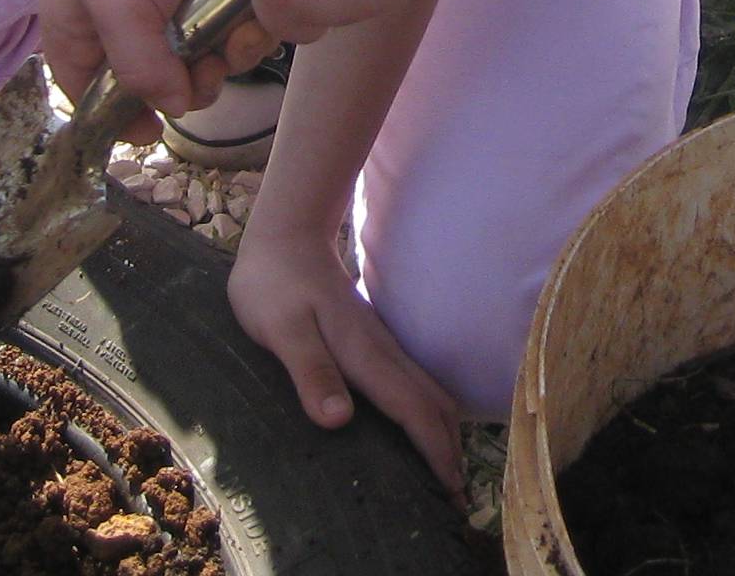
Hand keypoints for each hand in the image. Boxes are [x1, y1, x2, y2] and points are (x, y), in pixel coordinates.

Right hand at [37, 0, 241, 121]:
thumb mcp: (118, 2)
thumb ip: (138, 67)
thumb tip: (172, 106)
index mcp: (76, 23)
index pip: (87, 93)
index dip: (118, 116)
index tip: (155, 127)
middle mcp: (122, 17)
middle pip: (156, 83)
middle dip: (189, 84)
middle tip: (208, 69)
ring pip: (202, 59)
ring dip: (226, 57)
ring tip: (239, 34)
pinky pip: (232, 26)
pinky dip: (246, 28)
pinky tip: (257, 16)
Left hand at [228, 215, 464, 493]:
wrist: (285, 237)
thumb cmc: (275, 286)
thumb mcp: (282, 331)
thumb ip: (312, 372)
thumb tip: (339, 420)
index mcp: (365, 354)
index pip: (413, 409)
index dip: (435, 451)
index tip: (452, 490)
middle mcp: (383, 350)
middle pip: (433, 403)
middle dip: (451, 449)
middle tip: (459, 497)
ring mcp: (381, 344)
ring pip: (428, 391)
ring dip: (444, 432)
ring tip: (447, 472)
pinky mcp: (374, 342)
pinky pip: (413, 383)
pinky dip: (428, 412)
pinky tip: (420, 429)